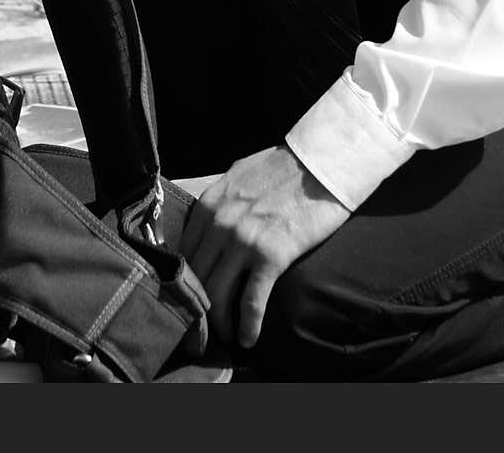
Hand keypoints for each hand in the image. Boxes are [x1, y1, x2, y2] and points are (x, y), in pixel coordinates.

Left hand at [179, 144, 349, 348]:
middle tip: (205, 327)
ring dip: (220, 324)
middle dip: (198, 308)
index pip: (184, 255)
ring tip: (226, 336)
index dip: (186, 282)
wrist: (320, 163)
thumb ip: (219, 202)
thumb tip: (207, 222)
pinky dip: (247, 327)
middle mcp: (218, 224)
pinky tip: (248, 339)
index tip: (193, 298)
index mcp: (208, 205)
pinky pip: (251, 302)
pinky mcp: (271, 256)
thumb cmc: (283, 168)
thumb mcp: (237, 177)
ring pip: (217, 296)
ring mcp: (243, 241)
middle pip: (196, 279)